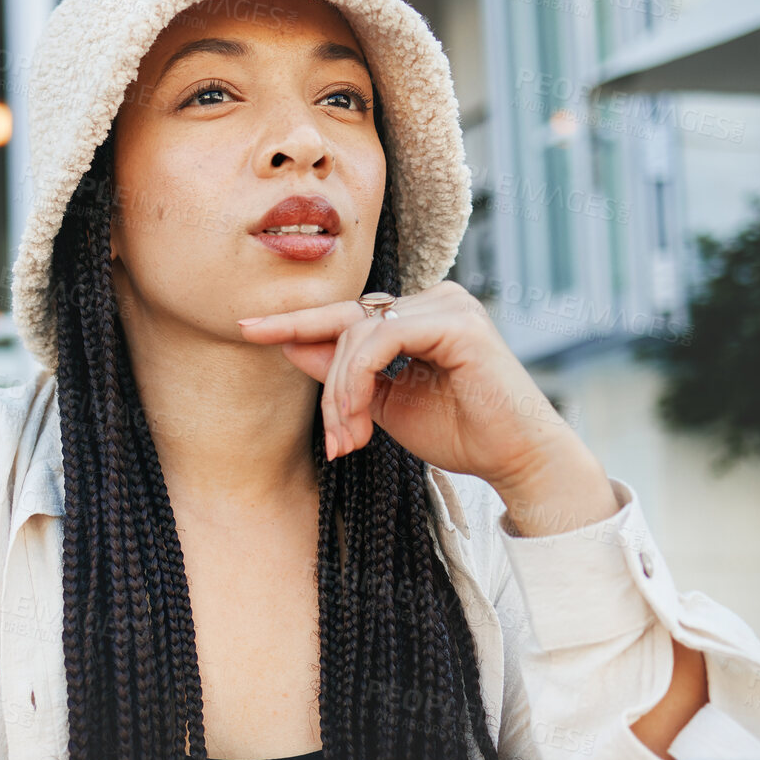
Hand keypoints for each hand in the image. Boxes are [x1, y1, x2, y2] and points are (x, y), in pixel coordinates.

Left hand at [238, 281, 583, 495]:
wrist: (514, 459)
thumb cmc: (458, 433)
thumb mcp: (382, 404)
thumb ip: (342, 374)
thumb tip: (290, 346)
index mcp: (416, 316)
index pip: (346, 315)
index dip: (294, 322)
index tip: (245, 328)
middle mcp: (432, 300)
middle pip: (344, 324)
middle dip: (326, 384)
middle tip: (335, 440)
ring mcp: (447, 304)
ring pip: (357, 334)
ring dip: (341, 392)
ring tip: (351, 438)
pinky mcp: (457, 321)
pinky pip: (381, 338)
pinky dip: (359, 377)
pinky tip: (361, 416)